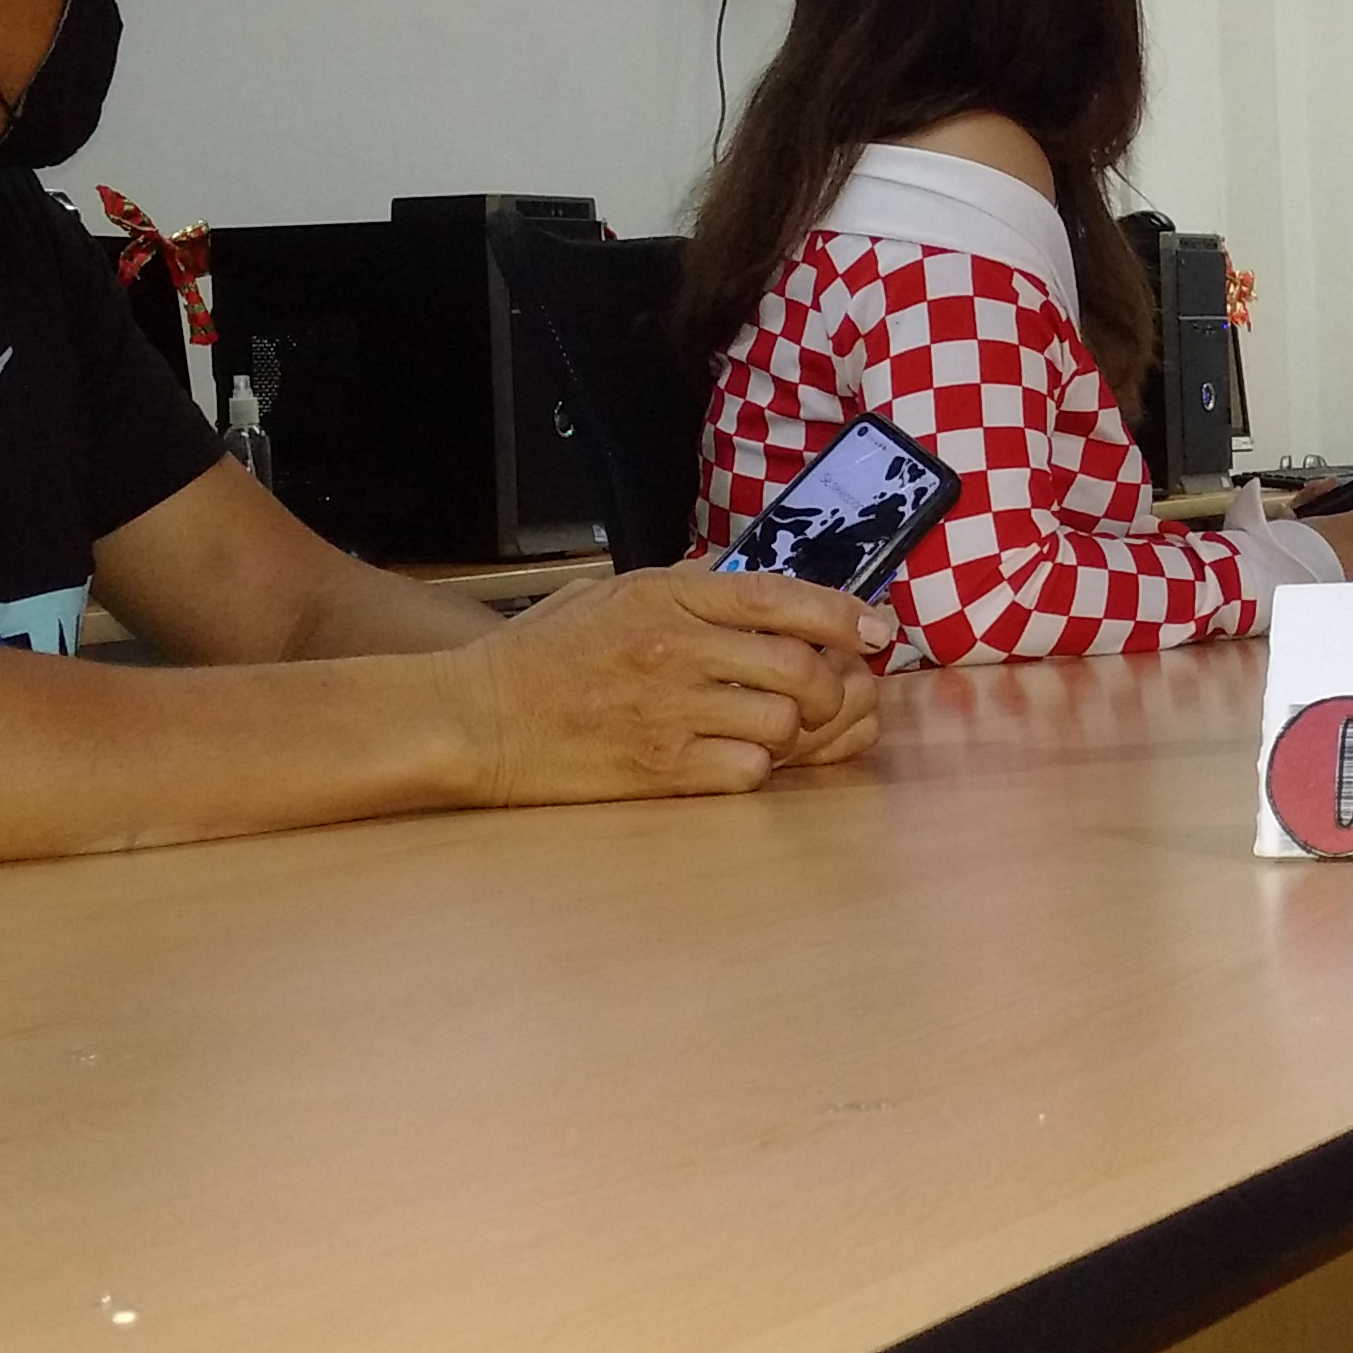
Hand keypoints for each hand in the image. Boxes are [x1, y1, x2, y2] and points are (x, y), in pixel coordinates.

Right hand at [466, 565, 891, 803]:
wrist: (475, 720)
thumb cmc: (541, 656)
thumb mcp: (611, 593)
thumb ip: (682, 585)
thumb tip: (745, 578)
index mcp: (665, 597)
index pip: (778, 597)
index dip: (841, 613)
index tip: (877, 628)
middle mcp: (673, 649)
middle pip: (796, 666)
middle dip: (830, 685)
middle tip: (826, 695)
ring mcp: (668, 713)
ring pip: (781, 725)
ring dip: (793, 733)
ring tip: (771, 731)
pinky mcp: (659, 770)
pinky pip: (747, 774)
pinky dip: (755, 771)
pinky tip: (731, 760)